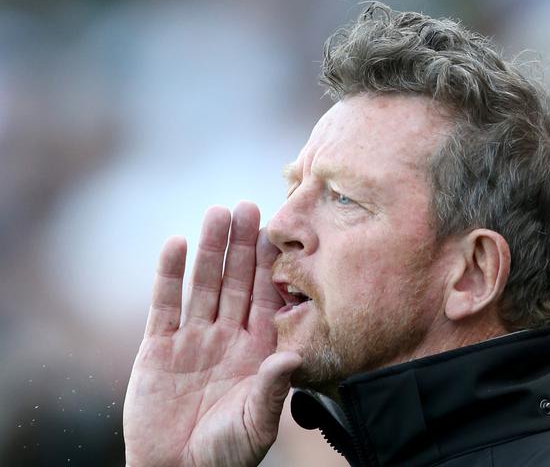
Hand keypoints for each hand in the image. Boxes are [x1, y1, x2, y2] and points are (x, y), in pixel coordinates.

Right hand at [123, 202, 301, 466]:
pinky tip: (175, 244)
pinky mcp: (158, 345)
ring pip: (203, 283)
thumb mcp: (256, 424)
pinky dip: (168, 274)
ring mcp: (193, 337)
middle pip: (236, 281)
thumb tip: (293, 356)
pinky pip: (165, 303)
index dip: (270, 265)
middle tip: (248, 205)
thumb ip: (272, 389)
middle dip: (242, 245)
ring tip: (216, 213)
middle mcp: (226, 336)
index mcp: (255, 350)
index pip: (265, 297)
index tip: (277, 231)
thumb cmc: (225, 454)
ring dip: (209, 249)